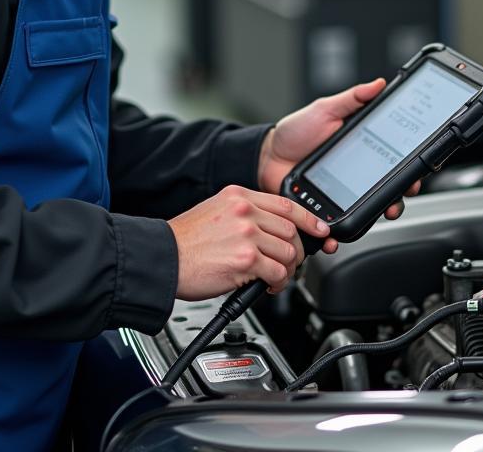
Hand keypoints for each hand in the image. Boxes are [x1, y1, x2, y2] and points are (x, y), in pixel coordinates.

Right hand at [167, 185, 331, 298]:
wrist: (162, 258)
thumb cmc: (185, 241)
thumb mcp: (217, 211)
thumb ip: (245, 214)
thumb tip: (272, 230)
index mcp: (240, 196)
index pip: (286, 204)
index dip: (308, 219)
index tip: (319, 230)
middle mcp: (245, 211)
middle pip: (291, 230)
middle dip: (295, 252)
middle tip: (287, 265)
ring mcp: (246, 234)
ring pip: (288, 252)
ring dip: (286, 270)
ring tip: (274, 277)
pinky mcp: (245, 260)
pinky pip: (277, 272)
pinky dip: (277, 283)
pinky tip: (267, 286)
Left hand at [258, 78, 421, 253]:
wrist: (267, 156)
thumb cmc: (295, 132)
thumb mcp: (325, 110)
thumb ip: (352, 99)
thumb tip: (378, 84)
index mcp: (360, 151)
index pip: (391, 165)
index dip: (406, 174)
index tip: (413, 179)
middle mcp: (354, 177)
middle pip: (384, 194)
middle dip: (394, 202)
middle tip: (394, 204)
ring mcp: (339, 196)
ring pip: (363, 215)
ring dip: (370, 221)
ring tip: (368, 221)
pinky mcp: (321, 212)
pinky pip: (332, 228)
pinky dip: (335, 237)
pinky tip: (333, 237)